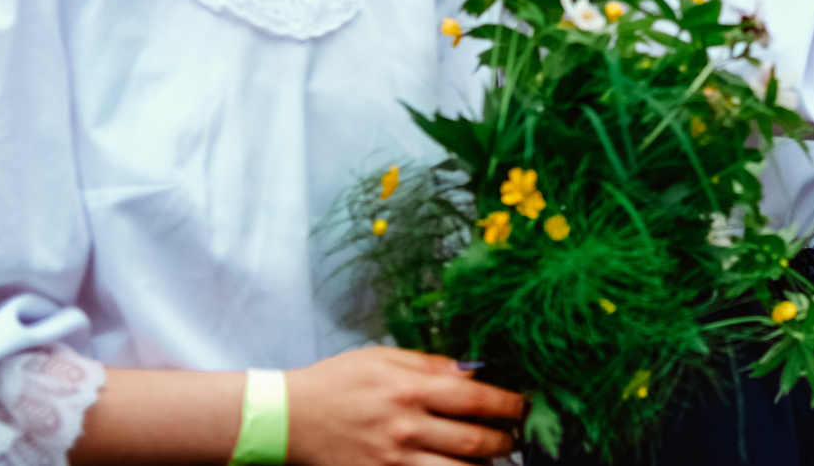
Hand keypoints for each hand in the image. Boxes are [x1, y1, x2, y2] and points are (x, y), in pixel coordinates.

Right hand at [286, 348, 524, 465]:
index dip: (509, 405)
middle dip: (504, 441)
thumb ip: (431, 364)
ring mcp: (394, 459)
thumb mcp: (383, 358)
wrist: (289, 418)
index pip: (477, 400)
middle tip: (515, 437)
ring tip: (494, 459)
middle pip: (475, 441)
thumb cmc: (337, 382)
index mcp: (410, 390)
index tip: (523, 406)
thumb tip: (472, 371)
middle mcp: (407, 427)